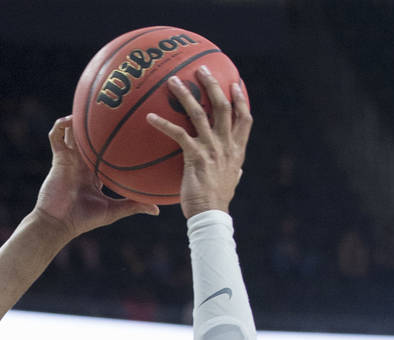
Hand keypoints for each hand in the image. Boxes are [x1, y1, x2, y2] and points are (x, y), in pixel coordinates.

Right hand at [34, 116, 158, 237]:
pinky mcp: (58, 159)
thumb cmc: (84, 219)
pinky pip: (56, 136)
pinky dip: (61, 126)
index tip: (130, 130)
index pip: (104, 153)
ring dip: (78, 119)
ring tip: (89, 104)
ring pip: (72, 132)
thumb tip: (157, 211)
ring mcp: (69, 159)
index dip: (114, 143)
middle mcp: (82, 164)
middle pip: (89, 138)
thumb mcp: (113, 211)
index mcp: (94, 174)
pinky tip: (71, 118)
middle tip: (112, 106)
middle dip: (97, 124)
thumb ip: (134, 206)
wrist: (59, 223)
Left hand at [146, 67, 250, 217]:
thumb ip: (234, 171)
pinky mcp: (195, 157)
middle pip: (223, 107)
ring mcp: (211, 150)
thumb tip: (239, 169)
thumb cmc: (217, 203)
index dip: (241, 100)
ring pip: (199, 113)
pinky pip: (178, 134)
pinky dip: (163, 124)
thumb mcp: (231, 183)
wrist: (211, 216)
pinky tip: (149, 117)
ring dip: (185, 95)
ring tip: (172, 81)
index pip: (244, 120)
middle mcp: (226, 146)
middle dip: (213, 85)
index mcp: (236, 151)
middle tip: (201, 69)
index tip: (236, 84)